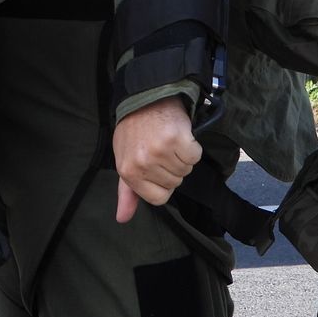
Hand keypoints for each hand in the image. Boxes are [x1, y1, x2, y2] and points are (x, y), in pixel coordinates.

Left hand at [113, 98, 201, 222]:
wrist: (145, 98)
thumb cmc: (134, 131)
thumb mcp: (125, 160)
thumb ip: (127, 192)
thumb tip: (122, 218)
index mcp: (129, 172)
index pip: (159, 198)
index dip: (162, 184)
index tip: (157, 166)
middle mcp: (143, 163)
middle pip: (174, 183)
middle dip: (171, 168)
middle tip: (160, 147)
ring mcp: (160, 151)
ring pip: (186, 170)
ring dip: (181, 156)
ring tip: (168, 140)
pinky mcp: (177, 138)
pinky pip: (194, 156)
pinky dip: (192, 146)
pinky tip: (179, 135)